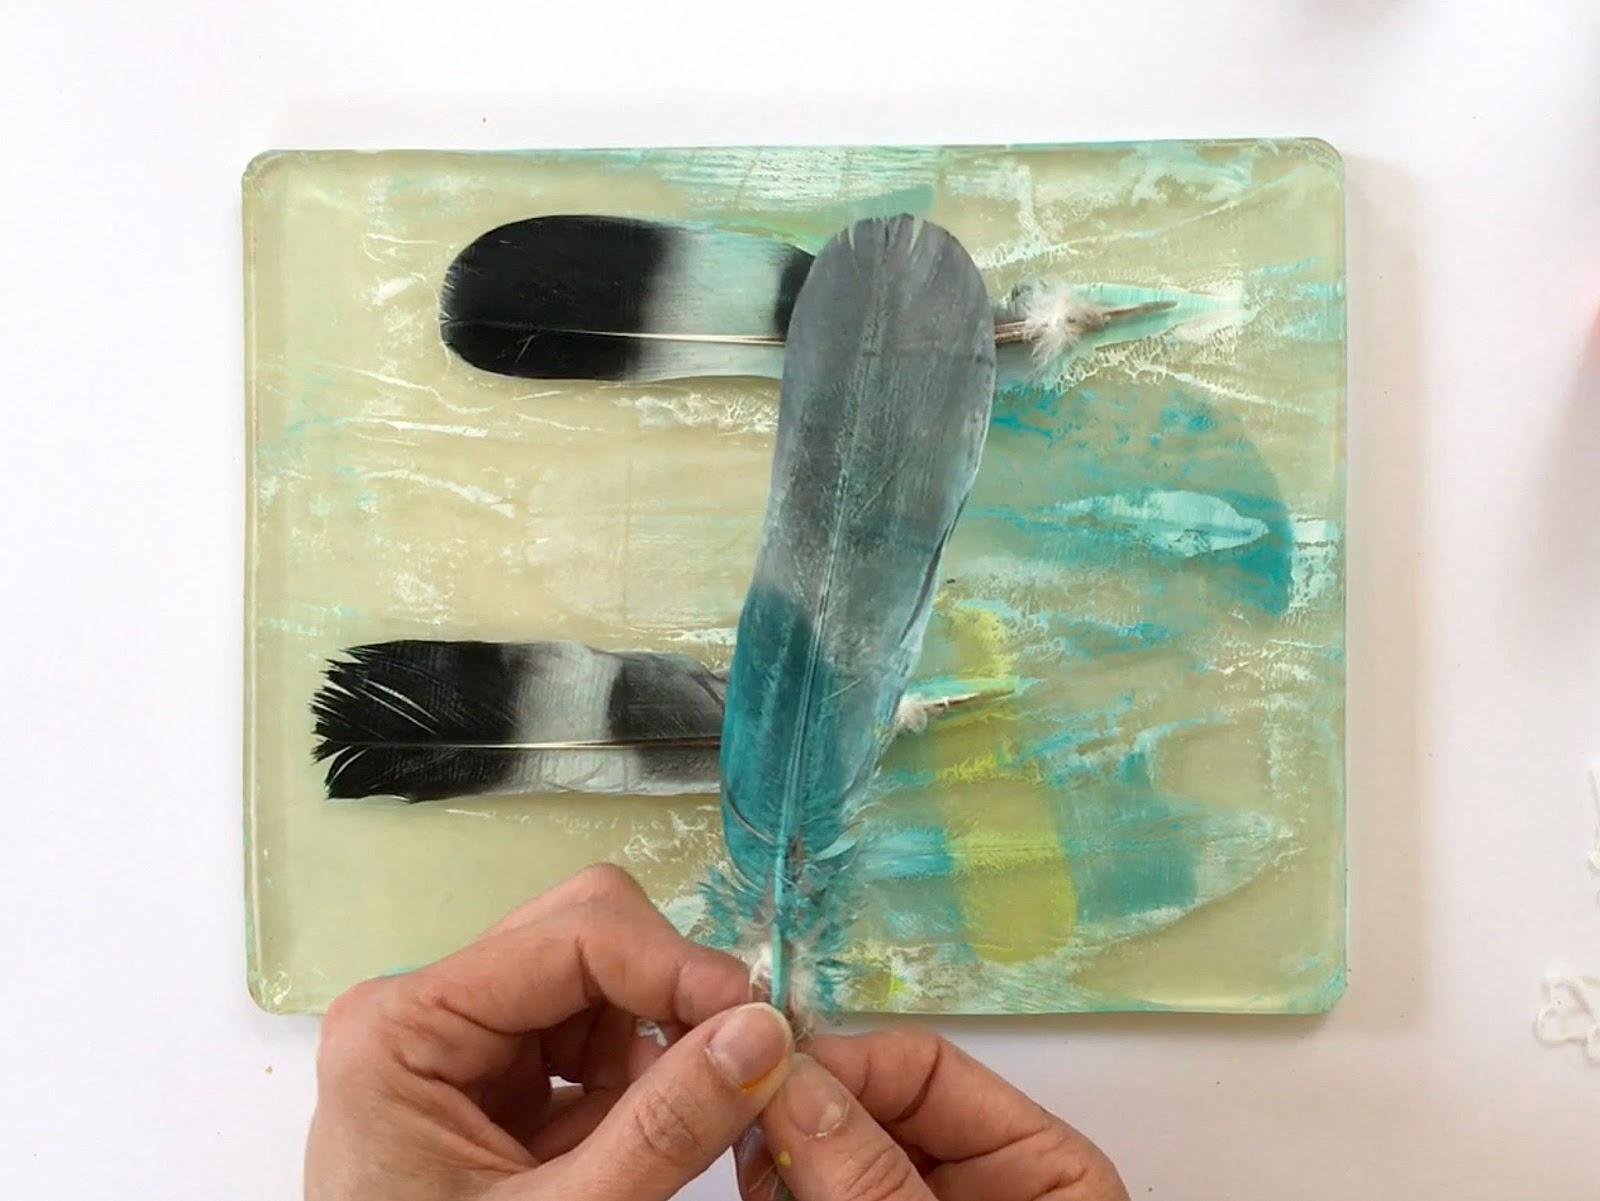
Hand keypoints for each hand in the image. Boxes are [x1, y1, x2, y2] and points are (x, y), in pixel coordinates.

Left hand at [305, 864, 794, 1200]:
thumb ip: (661, 1131)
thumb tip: (763, 1034)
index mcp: (404, 1025)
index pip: (570, 936)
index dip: (676, 965)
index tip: (762, 1019)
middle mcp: (426, 1008)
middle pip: (583, 935)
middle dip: (670, 990)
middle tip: (742, 1057)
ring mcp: (461, 1039)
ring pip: (601, 981)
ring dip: (661, 1036)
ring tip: (690, 1116)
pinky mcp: (495, 1078)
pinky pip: (591, 1037)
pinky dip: (642, 1073)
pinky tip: (651, 1130)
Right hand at [740, 1027, 1127, 1200]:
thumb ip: (875, 1178)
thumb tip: (792, 1082)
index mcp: (1040, 1162)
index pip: (926, 1067)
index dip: (843, 1059)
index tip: (763, 1067)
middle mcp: (980, 1178)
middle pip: (870, 1107)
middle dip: (801, 1106)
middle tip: (735, 1119)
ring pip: (832, 1152)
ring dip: (781, 1152)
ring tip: (746, 1162)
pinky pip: (819, 1196)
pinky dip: (783, 1192)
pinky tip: (759, 1189)